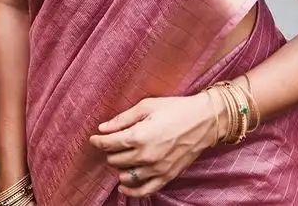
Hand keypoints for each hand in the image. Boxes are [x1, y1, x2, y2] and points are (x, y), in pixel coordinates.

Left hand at [89, 93, 214, 197]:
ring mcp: (156, 169)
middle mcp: (146, 156)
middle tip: (113, 142)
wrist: (204, 121)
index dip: (98, 141)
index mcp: (140, 135)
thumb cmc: (176, 109)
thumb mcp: (148, 106)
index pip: (109, 144)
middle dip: (110, 151)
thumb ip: (123, 119)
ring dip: (119, 167)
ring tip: (122, 156)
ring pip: (125, 176)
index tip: (93, 138)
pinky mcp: (165, 177)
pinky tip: (123, 185)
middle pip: (115, 160)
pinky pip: (143, 190)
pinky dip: (130, 190)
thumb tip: (103, 128)